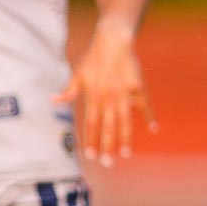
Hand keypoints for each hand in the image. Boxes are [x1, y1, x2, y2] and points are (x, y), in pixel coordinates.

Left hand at [55, 25, 155, 166]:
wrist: (112, 42)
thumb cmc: (93, 59)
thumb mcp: (77, 75)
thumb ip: (68, 92)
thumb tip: (53, 101)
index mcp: (93, 97)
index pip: (91, 124)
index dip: (91, 141)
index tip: (90, 156)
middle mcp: (108, 99)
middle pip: (108, 127)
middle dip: (107, 146)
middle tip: (107, 164)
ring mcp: (124, 94)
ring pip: (124, 121)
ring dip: (125, 138)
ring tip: (125, 154)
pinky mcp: (137, 87)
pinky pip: (144, 104)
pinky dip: (149, 115)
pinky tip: (153, 127)